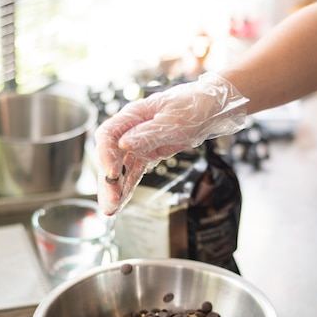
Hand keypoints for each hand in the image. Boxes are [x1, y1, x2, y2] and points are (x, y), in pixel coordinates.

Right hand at [94, 72, 247, 213]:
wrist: (211, 108)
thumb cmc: (193, 106)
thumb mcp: (174, 121)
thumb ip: (148, 133)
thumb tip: (123, 144)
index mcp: (133, 115)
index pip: (107, 135)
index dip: (105, 155)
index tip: (111, 173)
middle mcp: (131, 129)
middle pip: (110, 156)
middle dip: (108, 181)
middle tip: (110, 203)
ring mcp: (138, 143)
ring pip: (120, 168)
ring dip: (115, 189)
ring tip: (111, 210)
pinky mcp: (148, 154)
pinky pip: (133, 172)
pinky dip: (127, 187)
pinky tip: (121, 202)